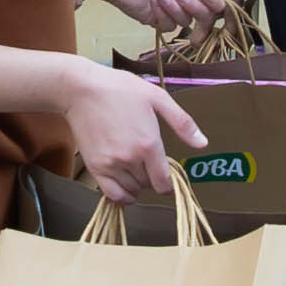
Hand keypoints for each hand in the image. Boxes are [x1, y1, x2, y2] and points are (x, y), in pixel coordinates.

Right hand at [60, 62, 206, 200]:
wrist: (82, 90)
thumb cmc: (121, 89)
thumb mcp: (157, 98)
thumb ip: (182, 123)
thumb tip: (203, 144)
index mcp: (148, 144)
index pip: (163, 181)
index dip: (168, 183)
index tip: (167, 177)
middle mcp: (130, 158)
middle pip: (148, 185)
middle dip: (153, 178)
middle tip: (149, 164)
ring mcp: (110, 165)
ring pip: (131, 190)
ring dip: (138, 185)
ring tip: (137, 170)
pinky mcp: (95, 167)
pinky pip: (112, 194)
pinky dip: (122, 196)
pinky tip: (126, 188)